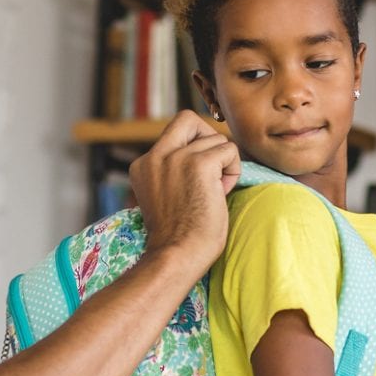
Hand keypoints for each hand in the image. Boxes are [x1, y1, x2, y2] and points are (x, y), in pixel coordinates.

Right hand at [131, 111, 239, 275]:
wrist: (177, 256)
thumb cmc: (178, 237)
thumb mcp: (165, 195)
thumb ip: (173, 172)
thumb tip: (208, 153)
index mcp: (142, 165)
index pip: (173, 133)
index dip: (192, 147)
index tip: (197, 175)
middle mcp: (155, 156)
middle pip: (188, 119)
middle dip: (208, 138)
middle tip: (213, 168)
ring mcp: (175, 158)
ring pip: (215, 139)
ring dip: (223, 163)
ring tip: (215, 192)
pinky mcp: (199, 164)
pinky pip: (229, 150)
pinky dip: (233, 170)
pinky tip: (222, 193)